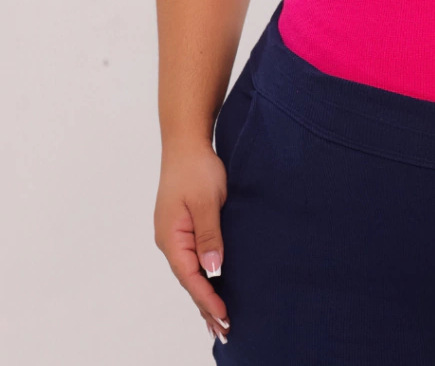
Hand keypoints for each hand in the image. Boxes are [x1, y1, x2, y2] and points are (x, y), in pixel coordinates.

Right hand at [153, 136, 231, 345]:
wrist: (186, 142)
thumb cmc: (196, 168)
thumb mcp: (207, 201)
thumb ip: (210, 236)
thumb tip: (213, 270)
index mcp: (171, 238)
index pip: (191, 278)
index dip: (208, 299)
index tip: (224, 316)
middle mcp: (169, 241)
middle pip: (188, 281)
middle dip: (205, 306)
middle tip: (225, 331)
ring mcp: (175, 235)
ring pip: (190, 272)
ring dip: (204, 295)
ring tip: (218, 321)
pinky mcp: (183, 227)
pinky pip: (192, 259)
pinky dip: (203, 277)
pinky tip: (212, 286)